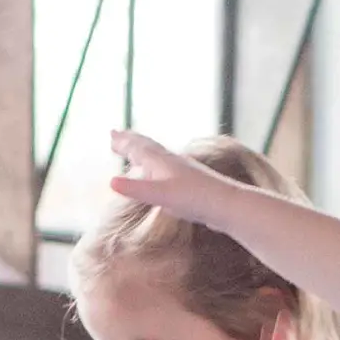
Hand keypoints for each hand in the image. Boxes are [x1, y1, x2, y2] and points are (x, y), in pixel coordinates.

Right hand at [108, 129, 239, 226]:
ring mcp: (183, 171)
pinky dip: (158, 169)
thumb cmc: (195, 199)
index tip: (111, 134)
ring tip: (136, 154)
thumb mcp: (162, 196)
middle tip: (117, 135)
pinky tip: (163, 177)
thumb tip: (111, 182)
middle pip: (147, 148)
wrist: (228, 206)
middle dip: (131, 142)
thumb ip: (137, 189)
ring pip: (159, 158)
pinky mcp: (191, 184)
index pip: (138, 148)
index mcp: (162, 161)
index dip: (124, 142)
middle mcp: (172, 162)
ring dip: (144, 153)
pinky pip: (168, 171)